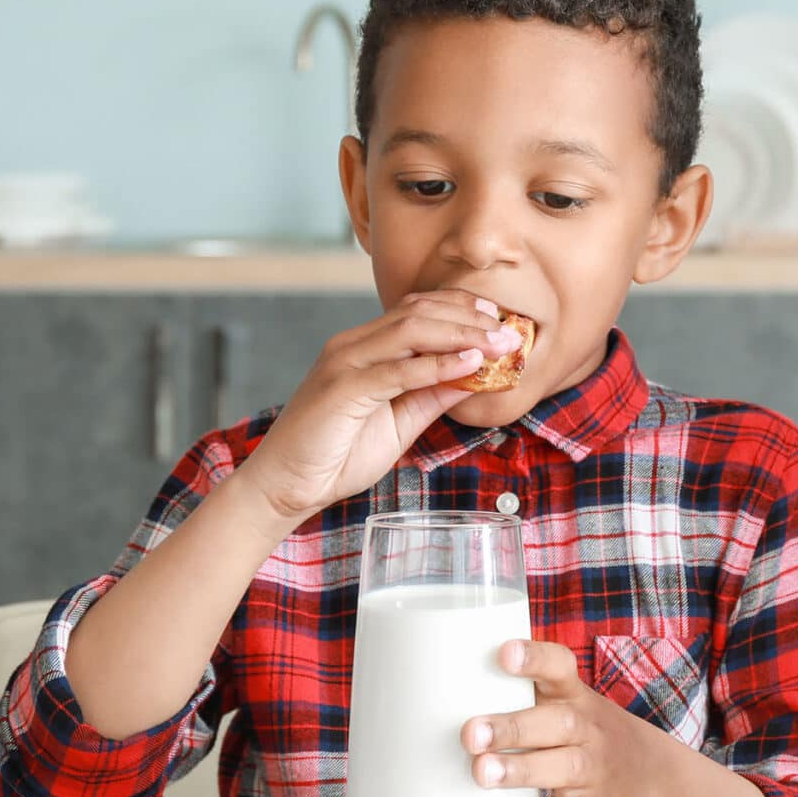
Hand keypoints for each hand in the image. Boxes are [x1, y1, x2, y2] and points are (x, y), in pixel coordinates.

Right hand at [238, 290, 522, 525]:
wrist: (285, 487)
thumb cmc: (337, 456)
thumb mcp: (400, 423)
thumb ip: (432, 395)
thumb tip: (475, 375)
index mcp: (364, 347)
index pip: (418, 310)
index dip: (461, 309)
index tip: (499, 320)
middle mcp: (352, 345)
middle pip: (420, 312)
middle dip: (471, 319)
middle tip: (512, 332)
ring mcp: (344, 362)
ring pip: (410, 330)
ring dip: (462, 334)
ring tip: (499, 344)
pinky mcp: (341, 388)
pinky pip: (397, 369)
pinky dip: (436, 364)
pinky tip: (468, 364)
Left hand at [463, 640, 687, 796]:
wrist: (649, 773)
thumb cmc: (583, 731)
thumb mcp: (565, 702)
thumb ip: (518, 693)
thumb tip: (436, 685)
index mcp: (574, 696)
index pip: (560, 667)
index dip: (534, 659)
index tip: (504, 653)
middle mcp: (588, 729)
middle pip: (556, 723)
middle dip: (512, 728)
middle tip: (470, 733)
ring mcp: (594, 772)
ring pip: (563, 769)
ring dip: (521, 772)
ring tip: (482, 773)